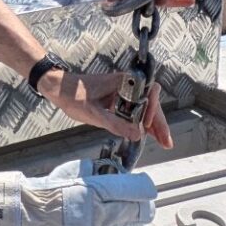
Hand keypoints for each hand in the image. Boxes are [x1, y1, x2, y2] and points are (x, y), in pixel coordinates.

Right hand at [0, 159, 158, 225]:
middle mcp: (100, 216)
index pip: (139, 191)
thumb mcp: (70, 173)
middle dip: (144, 211)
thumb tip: (115, 172)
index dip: (146, 191)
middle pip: (140, 215)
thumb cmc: (42, 194)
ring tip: (128, 225)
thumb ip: (95, 174)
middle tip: (144, 210)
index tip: (148, 192)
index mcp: (96, 192)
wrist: (19, 221)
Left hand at [41, 68, 173, 149]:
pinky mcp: (119, 100)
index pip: (149, 91)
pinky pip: (135, 110)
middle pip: (151, 102)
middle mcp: (127, 85)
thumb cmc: (73, 96)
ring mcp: (124, 93)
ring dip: (153, 124)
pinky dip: (142, 123)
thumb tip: (137, 134)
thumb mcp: (93, 113)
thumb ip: (115, 123)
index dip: (152, 108)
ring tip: (163, 142)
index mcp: (123, 82)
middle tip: (166, 142)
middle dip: (159, 122)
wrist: (59, 89)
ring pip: (145, 107)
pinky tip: (149, 135)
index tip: (146, 124)